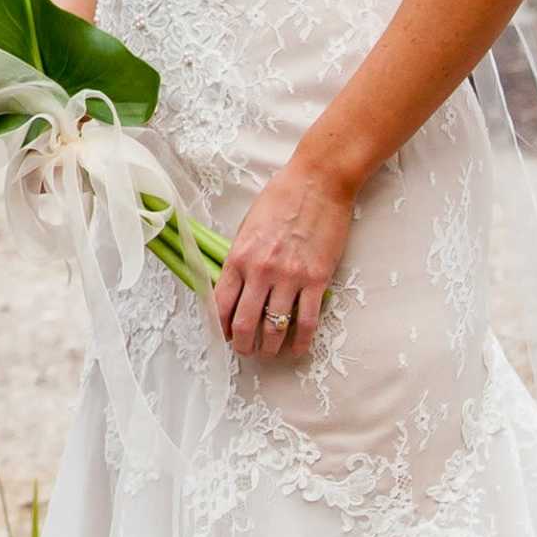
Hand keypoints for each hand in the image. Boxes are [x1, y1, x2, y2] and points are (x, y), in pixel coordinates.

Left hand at [209, 156, 353, 359]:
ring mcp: (289, 277)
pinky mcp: (317, 280)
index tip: (223, 335)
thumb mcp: (248, 227)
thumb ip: (240, 259)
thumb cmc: (280, 200)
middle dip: (242, 344)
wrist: (317, 183)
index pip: (220, 303)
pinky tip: (296, 348)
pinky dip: (300, 341)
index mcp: (238, 256)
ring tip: (269, 352)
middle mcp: (260, 271)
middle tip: (245, 351)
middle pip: (244, 323)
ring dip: (270, 347)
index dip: (219, 326)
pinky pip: (307, 321)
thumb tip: (234, 288)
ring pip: (274, 328)